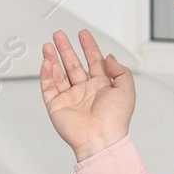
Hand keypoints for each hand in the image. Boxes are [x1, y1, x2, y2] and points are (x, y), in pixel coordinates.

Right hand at [40, 28, 135, 160]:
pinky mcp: (56, 105)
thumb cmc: (115, 120)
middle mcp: (85, 90)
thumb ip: (120, 71)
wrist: (101, 139)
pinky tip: (46, 62)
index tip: (83, 34)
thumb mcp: (127, 90)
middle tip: (59, 35)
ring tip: (49, 45)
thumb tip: (109, 57)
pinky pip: (49, 86)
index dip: (88, 46)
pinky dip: (46, 73)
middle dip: (66, 48)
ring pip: (58, 73)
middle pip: (73, 64)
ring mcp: (70, 97)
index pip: (93, 61)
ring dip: (53, 58)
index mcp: (101, 86)